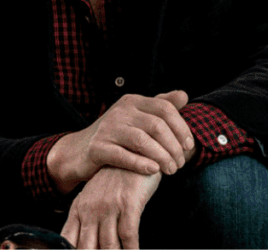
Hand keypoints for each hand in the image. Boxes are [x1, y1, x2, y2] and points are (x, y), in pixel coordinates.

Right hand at [47, 91, 193, 192]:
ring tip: (171, 170)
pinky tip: (153, 171)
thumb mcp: (136, 117)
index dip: (181, 127)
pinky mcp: (97, 147)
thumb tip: (183, 96)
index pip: (164, 108)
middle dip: (173, 146)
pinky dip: (141, 164)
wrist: (79, 151)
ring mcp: (107, 128)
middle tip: (180, 163)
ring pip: (141, 141)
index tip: (189, 146)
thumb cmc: (115, 135)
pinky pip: (123, 155)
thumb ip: (160, 106)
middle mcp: (120, 111)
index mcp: (132, 101)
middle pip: (156, 125)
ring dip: (161, 157)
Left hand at [60, 167, 160, 248]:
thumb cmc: (115, 179)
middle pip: (87, 247)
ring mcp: (108, 207)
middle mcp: (91, 209)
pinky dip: (131, 248)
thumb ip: (86, 220)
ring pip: (108, 245)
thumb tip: (82, 243)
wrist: (133, 151)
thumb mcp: (94, 197)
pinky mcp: (128, 204)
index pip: (68, 240)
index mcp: (79, 209)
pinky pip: (128, 234)